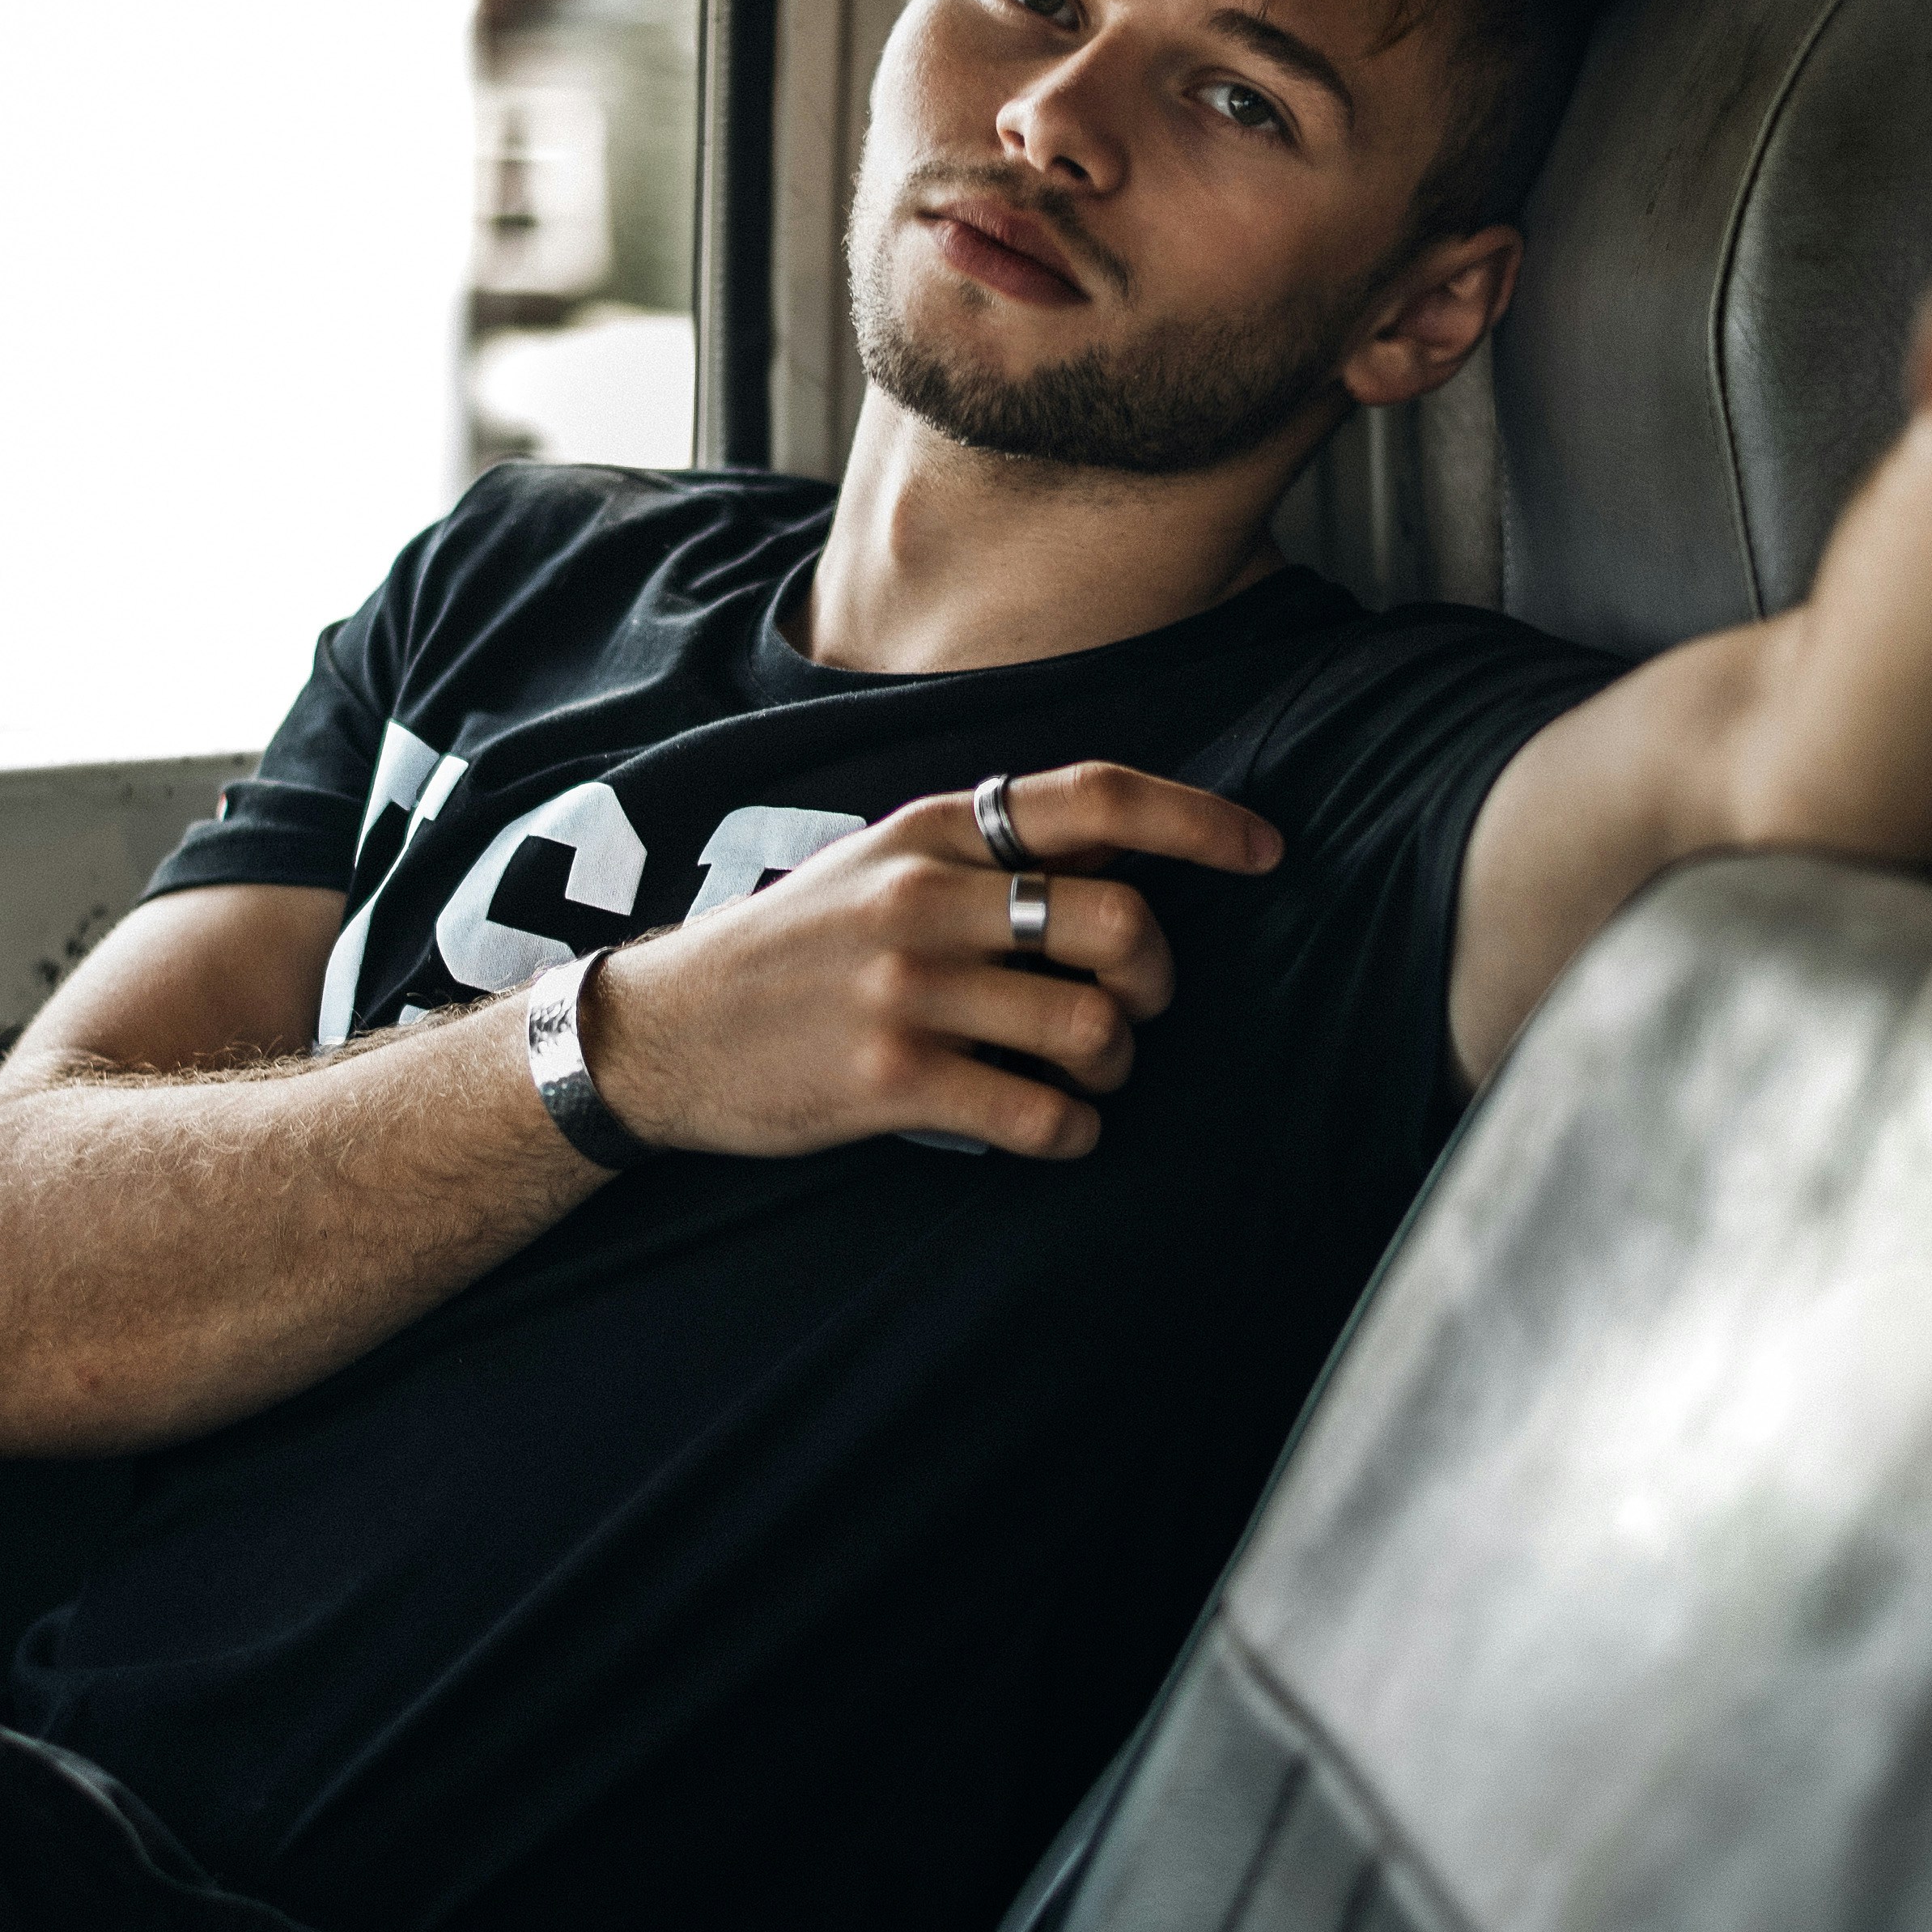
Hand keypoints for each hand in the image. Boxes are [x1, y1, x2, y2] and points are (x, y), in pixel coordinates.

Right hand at [582, 762, 1282, 1160]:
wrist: (663, 1031)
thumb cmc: (797, 949)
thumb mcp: (884, 862)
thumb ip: (991, 853)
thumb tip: (1133, 861)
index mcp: (935, 828)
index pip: (1097, 799)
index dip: (1203, 822)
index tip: (1267, 852)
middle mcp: (927, 897)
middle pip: (1124, 923)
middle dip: (1159, 978)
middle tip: (1136, 1005)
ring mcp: (908, 989)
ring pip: (1095, 1027)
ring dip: (1115, 1065)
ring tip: (1079, 1074)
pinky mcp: (892, 1081)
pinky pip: (1041, 1115)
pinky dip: (1072, 1133)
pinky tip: (1048, 1129)